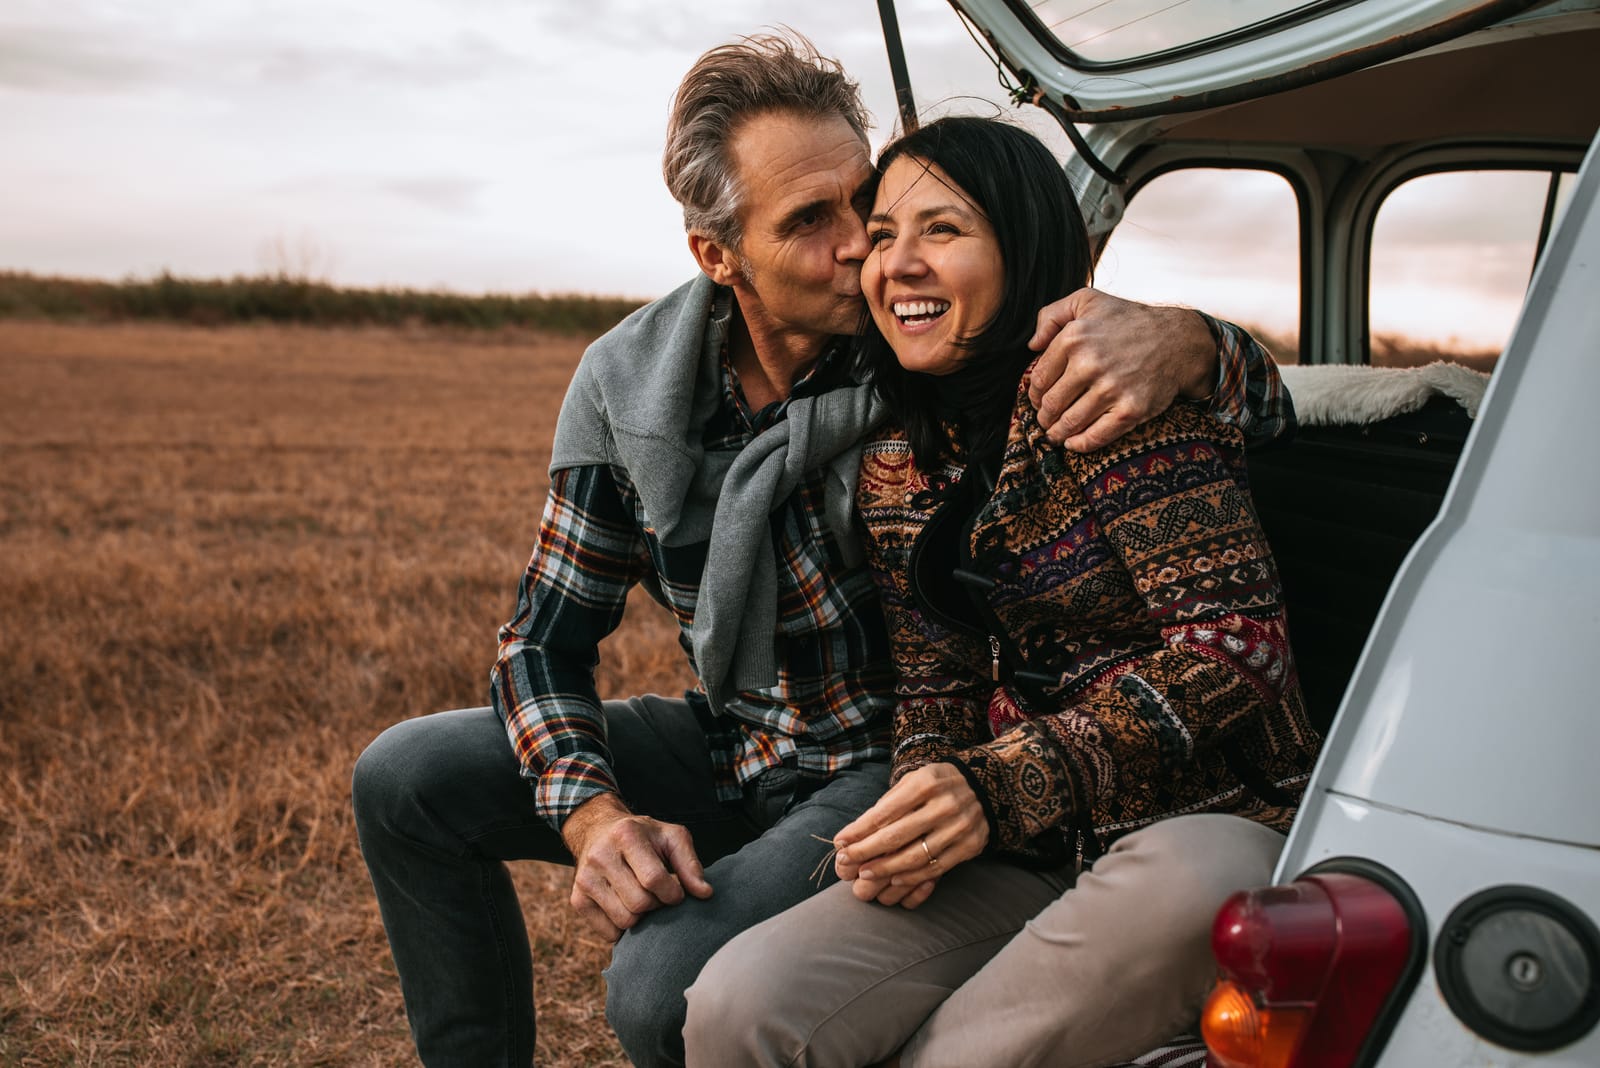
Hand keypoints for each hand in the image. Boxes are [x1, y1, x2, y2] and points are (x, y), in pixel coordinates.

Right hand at [560, 793, 712, 941]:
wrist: (598, 831)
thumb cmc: (643, 836)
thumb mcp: (671, 838)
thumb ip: (690, 864)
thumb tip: (705, 894)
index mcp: (626, 835)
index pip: (654, 879)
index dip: (673, 893)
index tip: (677, 892)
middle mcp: (600, 856)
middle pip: (640, 903)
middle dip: (657, 905)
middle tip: (659, 895)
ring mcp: (585, 879)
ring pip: (625, 920)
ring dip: (642, 917)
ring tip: (643, 898)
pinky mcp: (577, 900)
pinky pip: (609, 932)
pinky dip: (624, 927)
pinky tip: (627, 907)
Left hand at [833, 763, 987, 901]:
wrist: (986, 786)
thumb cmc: (938, 784)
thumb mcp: (915, 780)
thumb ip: (890, 802)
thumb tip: (857, 831)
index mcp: (925, 783)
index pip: (884, 812)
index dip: (859, 830)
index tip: (840, 842)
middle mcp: (944, 805)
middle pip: (896, 836)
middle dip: (865, 852)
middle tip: (846, 862)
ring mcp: (959, 827)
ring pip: (915, 857)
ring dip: (885, 869)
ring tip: (865, 874)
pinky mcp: (969, 846)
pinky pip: (936, 868)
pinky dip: (912, 877)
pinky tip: (894, 878)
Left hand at [1026, 288, 1216, 450]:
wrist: (1177, 340)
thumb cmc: (1129, 320)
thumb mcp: (1088, 301)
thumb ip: (1052, 315)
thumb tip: (1032, 345)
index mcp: (1074, 338)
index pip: (1040, 379)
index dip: (1035, 395)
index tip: (1039, 400)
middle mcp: (1090, 364)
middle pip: (1051, 404)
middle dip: (1044, 417)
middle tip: (1046, 420)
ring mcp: (1111, 389)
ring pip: (1069, 423)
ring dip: (1057, 433)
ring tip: (1056, 434)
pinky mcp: (1130, 410)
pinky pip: (1095, 436)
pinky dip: (1079, 444)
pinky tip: (1073, 443)